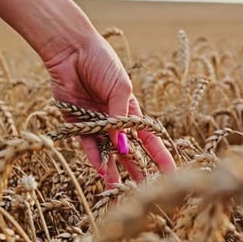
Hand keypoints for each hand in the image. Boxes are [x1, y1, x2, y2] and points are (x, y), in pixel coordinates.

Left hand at [43, 32, 175, 187]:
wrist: (71, 49)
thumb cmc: (101, 62)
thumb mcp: (120, 88)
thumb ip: (120, 118)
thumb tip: (124, 147)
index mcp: (129, 109)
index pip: (148, 137)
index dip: (160, 155)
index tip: (171, 173)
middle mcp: (112, 119)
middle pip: (127, 151)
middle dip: (135, 170)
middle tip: (143, 191)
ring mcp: (93, 122)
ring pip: (105, 152)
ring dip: (111, 171)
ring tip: (117, 191)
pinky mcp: (74, 122)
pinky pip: (85, 143)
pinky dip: (92, 156)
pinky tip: (100, 170)